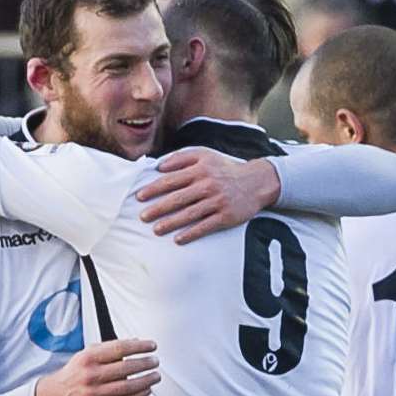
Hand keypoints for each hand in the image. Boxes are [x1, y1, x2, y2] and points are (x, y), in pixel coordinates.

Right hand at [34, 338, 159, 395]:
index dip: (140, 346)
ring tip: (155, 376)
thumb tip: (136, 341)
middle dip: (146, 363)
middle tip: (155, 361)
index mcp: (88, 358)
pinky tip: (146, 390)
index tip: (152, 346)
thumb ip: (109, 348)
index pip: (120, 348)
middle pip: (126, 368)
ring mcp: (94, 394)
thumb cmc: (74, 374)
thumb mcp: (86, 355)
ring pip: (127, 387)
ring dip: (146, 380)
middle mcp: (90, 375)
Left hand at [136, 149, 279, 243]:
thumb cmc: (225, 169)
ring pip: (190, 214)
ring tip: (156, 230)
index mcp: (200, 169)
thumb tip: (159, 167)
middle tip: (142, 216)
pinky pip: (206, 226)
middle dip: (158, 208)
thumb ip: (181, 158)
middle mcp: (208, 185)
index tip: (139, 197)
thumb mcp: (205, 155)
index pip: (171, 179)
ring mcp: (217, 201)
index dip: (154, 188)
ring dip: (171, 223)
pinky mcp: (226, 216)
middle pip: (178, 198)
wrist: (256, 182)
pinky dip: (191, 233)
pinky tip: (178, 239)